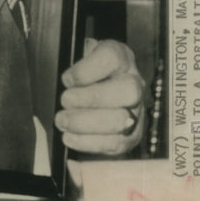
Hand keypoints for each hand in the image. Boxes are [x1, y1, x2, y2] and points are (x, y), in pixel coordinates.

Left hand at [54, 38, 145, 155]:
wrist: (96, 94)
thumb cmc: (83, 75)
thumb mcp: (76, 59)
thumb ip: (70, 61)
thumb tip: (63, 78)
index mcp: (119, 57)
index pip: (112, 57)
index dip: (86, 70)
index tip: (66, 79)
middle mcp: (134, 82)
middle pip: (126, 90)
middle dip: (91, 99)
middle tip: (65, 101)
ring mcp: (136, 110)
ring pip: (121, 119)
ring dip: (86, 123)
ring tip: (62, 121)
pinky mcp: (131, 135)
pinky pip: (115, 143)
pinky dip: (88, 142)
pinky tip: (70, 137)